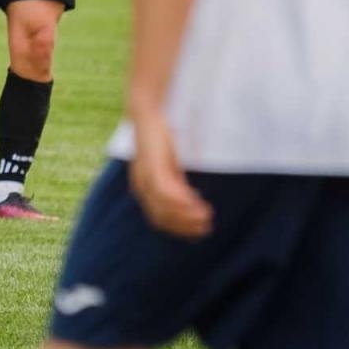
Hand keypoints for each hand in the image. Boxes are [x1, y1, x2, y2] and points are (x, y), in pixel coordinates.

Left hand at [127, 111, 212, 238]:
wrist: (148, 116)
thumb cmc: (160, 142)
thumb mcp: (169, 167)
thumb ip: (177, 183)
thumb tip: (191, 200)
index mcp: (144, 188)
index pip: (159, 218)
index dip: (179, 228)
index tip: (197, 233)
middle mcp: (142, 186)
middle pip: (161, 217)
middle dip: (185, 226)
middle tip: (206, 228)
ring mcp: (146, 177)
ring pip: (165, 206)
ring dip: (187, 215)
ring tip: (206, 216)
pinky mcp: (153, 167)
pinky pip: (166, 191)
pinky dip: (182, 200)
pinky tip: (198, 202)